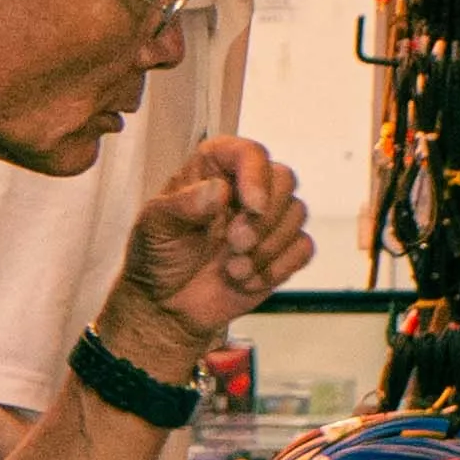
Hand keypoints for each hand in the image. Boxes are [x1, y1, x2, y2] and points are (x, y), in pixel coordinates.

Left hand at [109, 138, 308, 349]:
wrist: (167, 307)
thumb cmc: (157, 257)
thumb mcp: (155, 227)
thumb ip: (183, 206)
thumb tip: (218, 192)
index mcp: (214, 170)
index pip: (248, 153)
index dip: (257, 175)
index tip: (253, 207)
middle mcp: (245, 189)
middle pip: (284, 179)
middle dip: (264, 219)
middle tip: (235, 244)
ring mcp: (266, 221)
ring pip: (297, 213)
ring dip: (268, 247)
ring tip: (233, 269)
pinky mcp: (280, 251)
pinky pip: (303, 248)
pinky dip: (279, 268)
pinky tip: (247, 281)